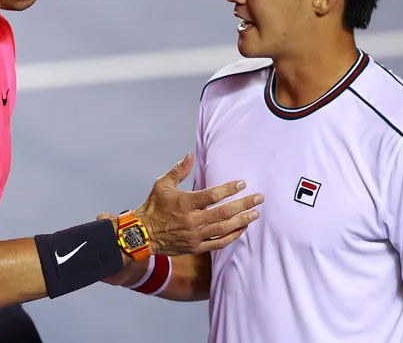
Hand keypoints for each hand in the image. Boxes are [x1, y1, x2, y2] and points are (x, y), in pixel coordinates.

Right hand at [133, 152, 262, 255]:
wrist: (143, 234)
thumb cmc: (153, 207)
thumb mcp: (162, 184)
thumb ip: (179, 170)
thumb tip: (190, 155)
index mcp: (185, 203)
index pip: (212, 195)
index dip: (229, 189)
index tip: (242, 183)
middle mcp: (192, 220)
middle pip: (224, 212)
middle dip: (244, 205)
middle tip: (259, 199)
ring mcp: (195, 236)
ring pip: (224, 229)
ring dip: (242, 220)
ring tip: (255, 214)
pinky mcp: (196, 247)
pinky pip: (218, 243)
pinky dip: (232, 236)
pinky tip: (242, 229)